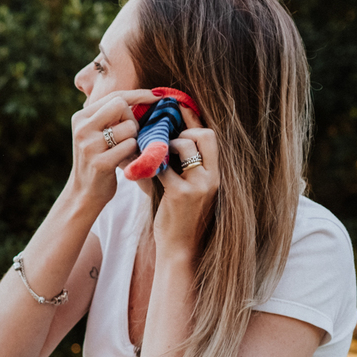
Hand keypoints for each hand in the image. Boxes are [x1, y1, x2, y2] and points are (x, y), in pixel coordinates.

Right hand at [69, 89, 159, 208]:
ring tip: (126, 150)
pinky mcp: (100, 163)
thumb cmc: (98, 158)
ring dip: (134, 138)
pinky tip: (127, 161)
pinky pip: (130, 146)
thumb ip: (111, 115)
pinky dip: (134, 152)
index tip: (157, 96)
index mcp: (80, 117)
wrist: (84, 193)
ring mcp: (89, 146)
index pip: (115, 96)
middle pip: (120, 105)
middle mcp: (81, 129)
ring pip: (129, 127)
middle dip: (132, 119)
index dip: (139, 94)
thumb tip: (150, 95)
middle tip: (131, 135)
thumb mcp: (96, 133)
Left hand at [152, 106, 219, 257]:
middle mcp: (212, 176)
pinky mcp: (182, 194)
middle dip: (182, 129)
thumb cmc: (180, 218)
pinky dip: (151, 163)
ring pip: (184, 145)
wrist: (181, 249)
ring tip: (152, 152)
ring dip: (165, 144)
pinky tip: (140, 166)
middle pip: (203, 134)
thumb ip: (180, 166)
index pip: (210, 136)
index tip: (176, 107)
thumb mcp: (188, 189)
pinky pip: (164, 166)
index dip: (193, 119)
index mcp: (216, 173)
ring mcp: (199, 185)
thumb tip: (161, 141)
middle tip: (162, 135)